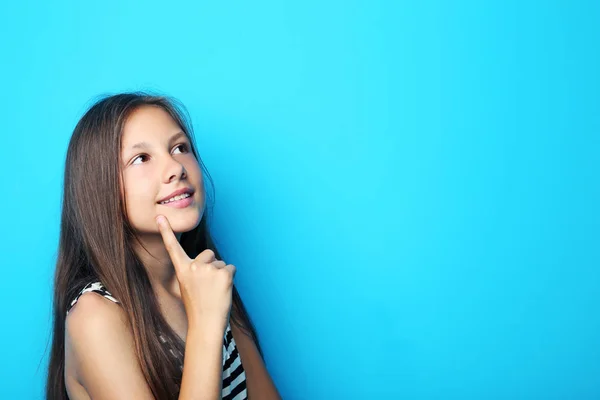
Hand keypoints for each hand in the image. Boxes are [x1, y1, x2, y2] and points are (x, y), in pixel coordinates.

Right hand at [156, 215, 235, 329]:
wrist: (205, 325)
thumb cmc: (197, 308)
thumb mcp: (187, 287)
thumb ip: (192, 273)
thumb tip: (204, 263)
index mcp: (182, 270)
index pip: (173, 247)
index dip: (166, 231)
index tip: (160, 217)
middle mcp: (194, 266)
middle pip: (209, 254)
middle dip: (212, 267)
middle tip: (208, 288)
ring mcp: (209, 269)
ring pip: (221, 264)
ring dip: (221, 276)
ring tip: (214, 292)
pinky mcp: (224, 273)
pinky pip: (231, 269)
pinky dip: (230, 279)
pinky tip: (223, 291)